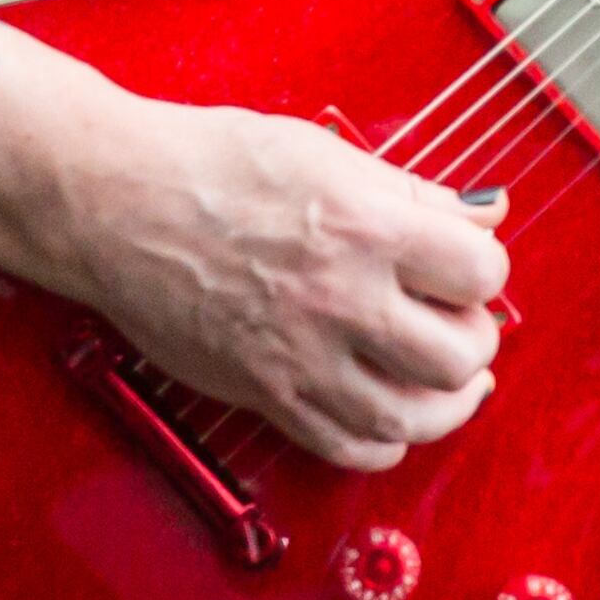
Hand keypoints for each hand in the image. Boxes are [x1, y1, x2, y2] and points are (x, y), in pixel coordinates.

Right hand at [38, 84, 506, 471]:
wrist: (115, 202)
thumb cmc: (206, 165)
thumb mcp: (325, 153)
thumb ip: (413, 192)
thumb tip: (484, 211)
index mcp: (365, 226)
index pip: (480, 271)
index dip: (484, 269)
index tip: (467, 266)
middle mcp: (341, 299)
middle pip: (459, 355)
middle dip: (474, 340)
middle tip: (460, 322)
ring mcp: (302, 356)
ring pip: (412, 417)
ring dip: (446, 404)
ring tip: (449, 382)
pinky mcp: (265, 394)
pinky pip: (347, 447)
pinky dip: (384, 442)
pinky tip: (389, 416)